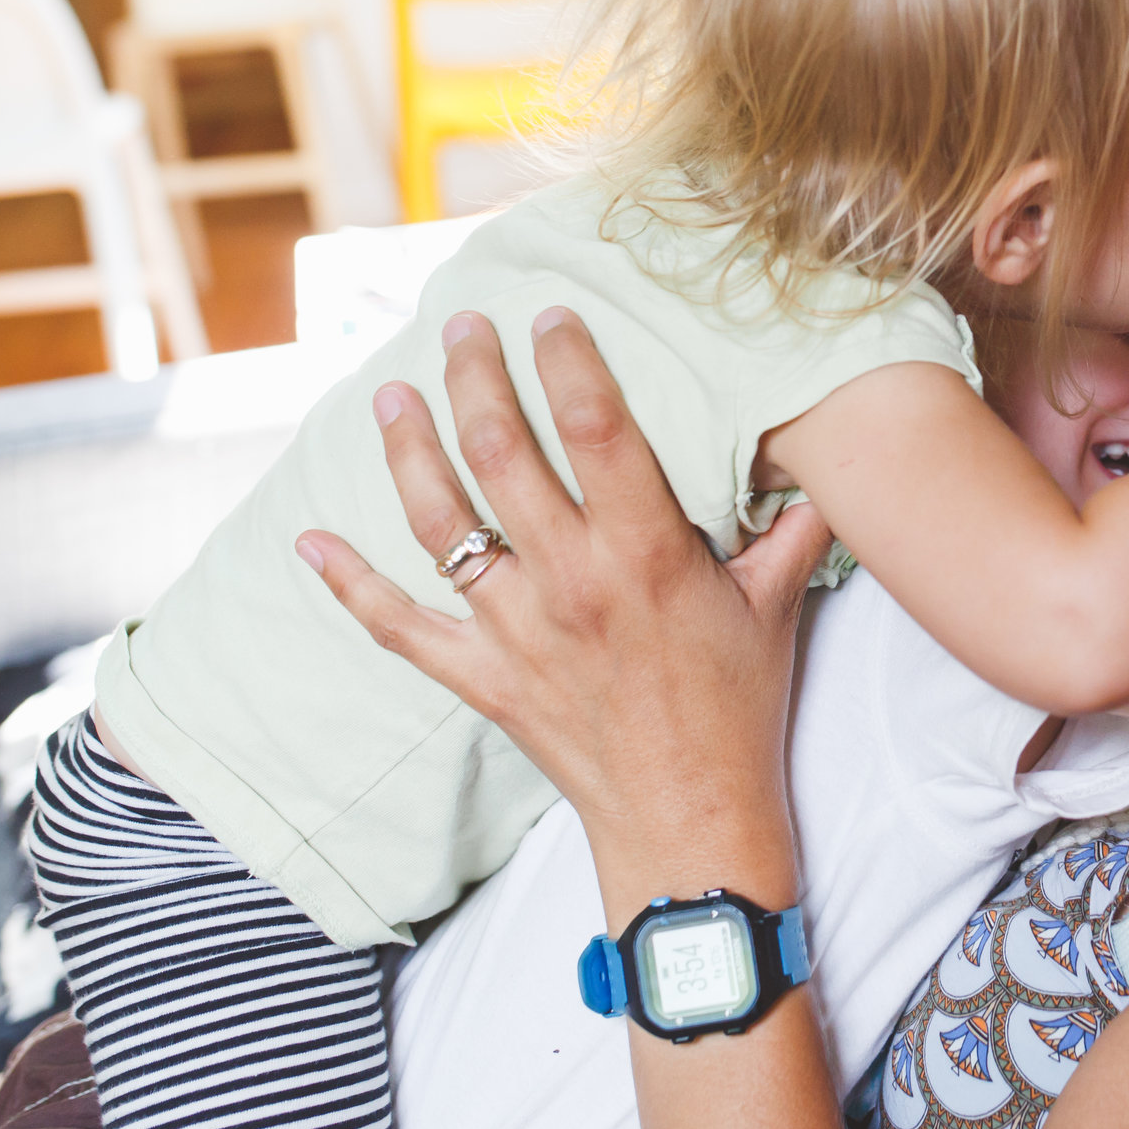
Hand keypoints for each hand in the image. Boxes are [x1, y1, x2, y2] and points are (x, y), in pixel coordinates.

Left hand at [295, 308, 832, 897]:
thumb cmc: (738, 707)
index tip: (550, 313)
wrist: (688, 815)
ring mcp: (514, 630)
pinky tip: (311, 540)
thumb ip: (791, 523)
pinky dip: (349, 583)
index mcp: (643, 552)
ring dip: (408, 450)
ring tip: (390, 396)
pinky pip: (399, 625)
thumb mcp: (775, 602)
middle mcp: (569, 581)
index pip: (594, 426)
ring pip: (440, 522)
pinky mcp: (481, 676)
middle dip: (473, 378)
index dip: (566, 358)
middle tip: (460, 329)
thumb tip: (817, 456)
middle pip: (501, 453)